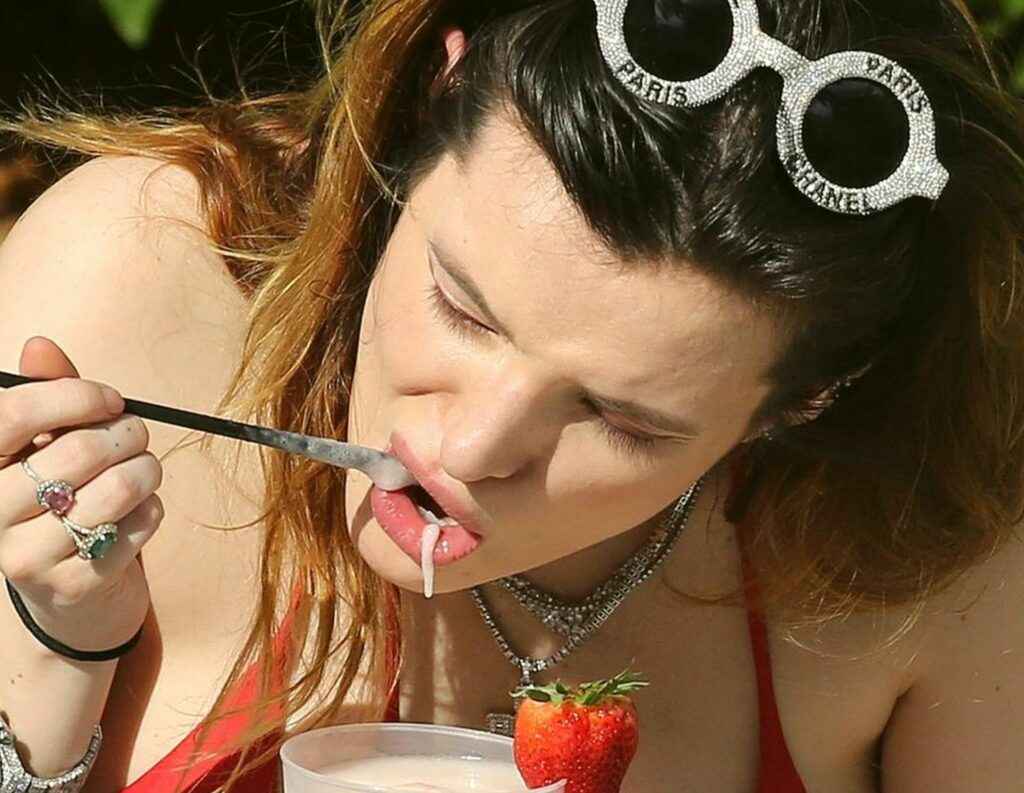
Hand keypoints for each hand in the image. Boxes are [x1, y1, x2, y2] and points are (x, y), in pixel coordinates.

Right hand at [0, 337, 163, 652]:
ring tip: (144, 470)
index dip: (74, 396)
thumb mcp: (47, 446)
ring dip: (147, 469)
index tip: (111, 400)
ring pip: (118, 487)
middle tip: (136, 436)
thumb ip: (47, 397)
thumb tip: (40, 345)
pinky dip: (151, 509)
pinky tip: (137, 513)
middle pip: (79, 450)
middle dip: (127, 434)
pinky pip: (138, 524)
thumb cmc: (60, 500)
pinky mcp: (73, 586)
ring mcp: (27, 558)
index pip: (13, 415)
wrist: (71, 593)